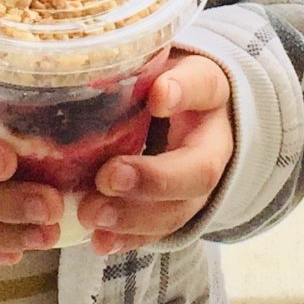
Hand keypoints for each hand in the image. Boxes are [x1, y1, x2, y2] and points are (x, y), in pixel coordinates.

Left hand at [75, 53, 233, 254]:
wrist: (187, 113)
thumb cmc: (160, 80)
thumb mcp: (154, 60)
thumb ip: (132, 63)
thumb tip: (89, 60)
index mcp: (209, 92)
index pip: (204, 86)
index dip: (183, 92)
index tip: (157, 95)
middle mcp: (213, 143)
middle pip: (198, 170)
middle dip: (153, 179)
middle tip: (108, 177)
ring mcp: (198, 185)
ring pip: (179, 210)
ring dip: (135, 217)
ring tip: (92, 216)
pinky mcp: (177, 211)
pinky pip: (159, 232)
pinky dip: (129, 240)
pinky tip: (100, 243)